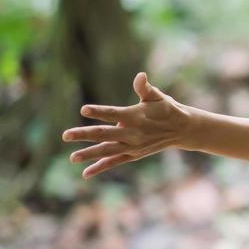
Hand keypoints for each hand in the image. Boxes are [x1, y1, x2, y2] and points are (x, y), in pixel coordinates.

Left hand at [62, 72, 192, 178]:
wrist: (183, 130)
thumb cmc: (167, 109)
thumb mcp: (158, 97)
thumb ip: (145, 88)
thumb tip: (140, 76)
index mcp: (135, 116)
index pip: (113, 114)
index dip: (99, 112)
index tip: (84, 110)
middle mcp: (132, 133)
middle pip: (104, 134)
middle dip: (83, 135)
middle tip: (65, 135)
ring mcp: (133, 146)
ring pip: (107, 151)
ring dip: (89, 154)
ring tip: (72, 158)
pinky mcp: (134, 154)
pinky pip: (115, 162)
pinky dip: (101, 166)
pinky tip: (86, 173)